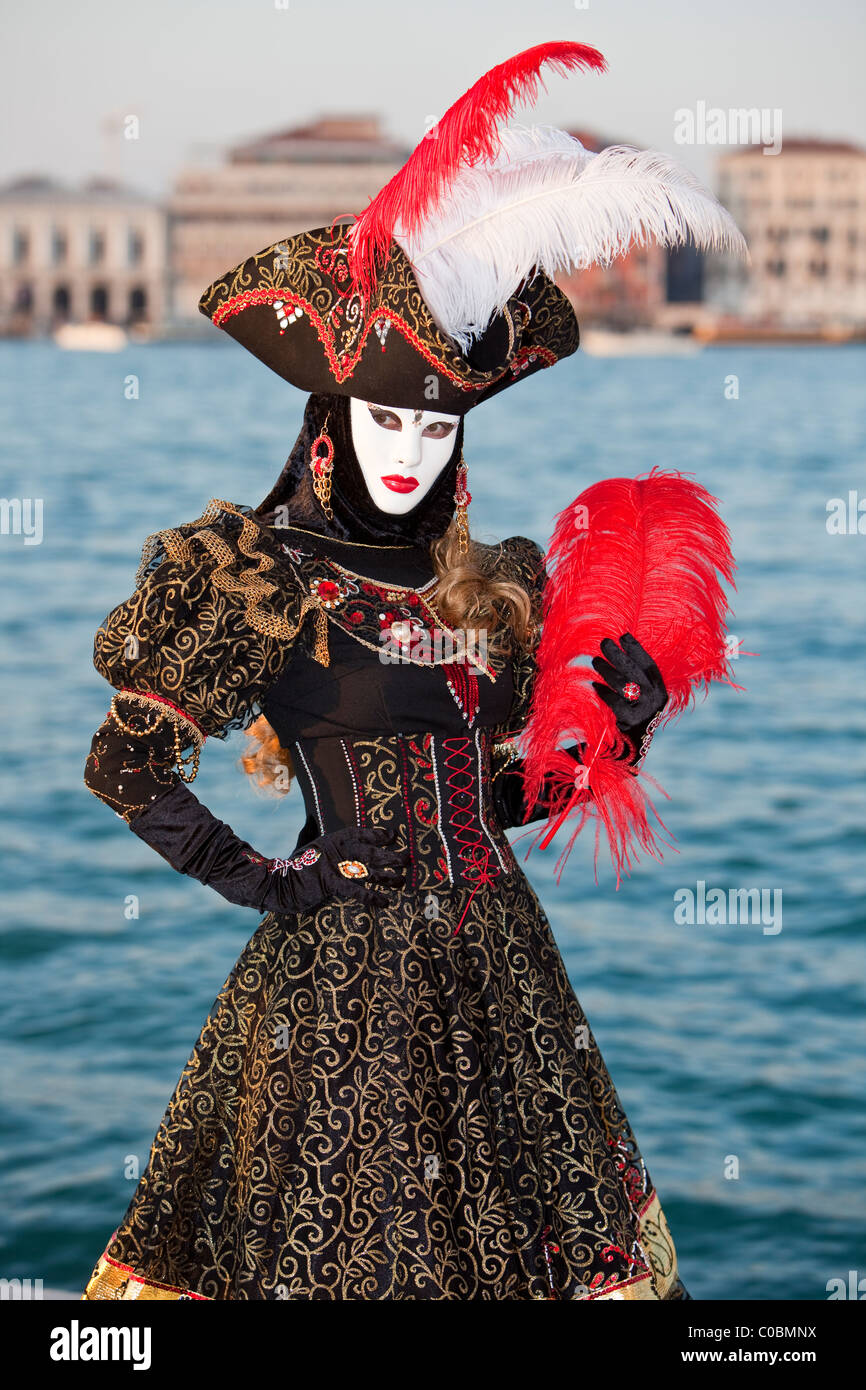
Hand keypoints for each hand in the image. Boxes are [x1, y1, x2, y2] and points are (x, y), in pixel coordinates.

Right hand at [262, 825, 409, 913]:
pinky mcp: (329, 883)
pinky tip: (385, 901)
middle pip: (370, 851)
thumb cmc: (294, 867)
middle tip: (408, 859)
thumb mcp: (307, 845)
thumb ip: (317, 833)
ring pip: (368, 870)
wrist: (276, 883)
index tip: (393, 834)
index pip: (360, 833)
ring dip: (387, 876)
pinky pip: (356, 891)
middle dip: (391, 856)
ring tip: (401, 881)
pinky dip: (372, 897)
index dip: (378, 834)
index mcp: (332, 839)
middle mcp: (335, 849)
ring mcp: (333, 866)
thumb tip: (319, 822)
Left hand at [591, 632, 666, 755]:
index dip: (636, 649)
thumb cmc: (633, 714)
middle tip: (604, 642)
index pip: (648, 664)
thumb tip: (619, 649)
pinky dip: (603, 692)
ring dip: (606, 670)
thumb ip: (636, 677)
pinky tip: (595, 685)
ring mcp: (643, 709)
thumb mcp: (642, 695)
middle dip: (617, 655)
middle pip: (634, 671)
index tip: (623, 636)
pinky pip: (614, 701)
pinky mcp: (630, 720)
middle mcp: (655, 698)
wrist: (631, 747)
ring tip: (595, 661)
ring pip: (622, 684)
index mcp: (660, 689)